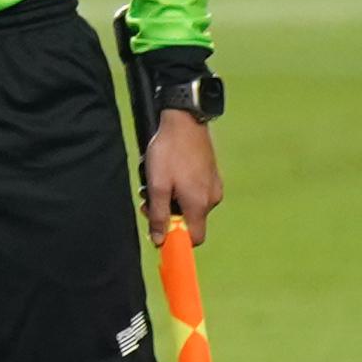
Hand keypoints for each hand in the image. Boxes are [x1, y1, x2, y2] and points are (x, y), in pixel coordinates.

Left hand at [143, 111, 221, 244]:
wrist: (185, 121)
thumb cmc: (169, 152)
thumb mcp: (158, 185)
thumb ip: (159, 215)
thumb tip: (159, 240)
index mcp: (200, 204)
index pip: (194, 238)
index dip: (176, 238)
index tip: (158, 230)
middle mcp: (212, 198)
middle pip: (189, 220)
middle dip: (166, 213)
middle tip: (148, 198)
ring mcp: (213, 185)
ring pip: (189, 204)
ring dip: (170, 198)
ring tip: (156, 180)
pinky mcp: (211, 174)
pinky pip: (194, 191)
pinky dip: (179, 188)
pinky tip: (168, 173)